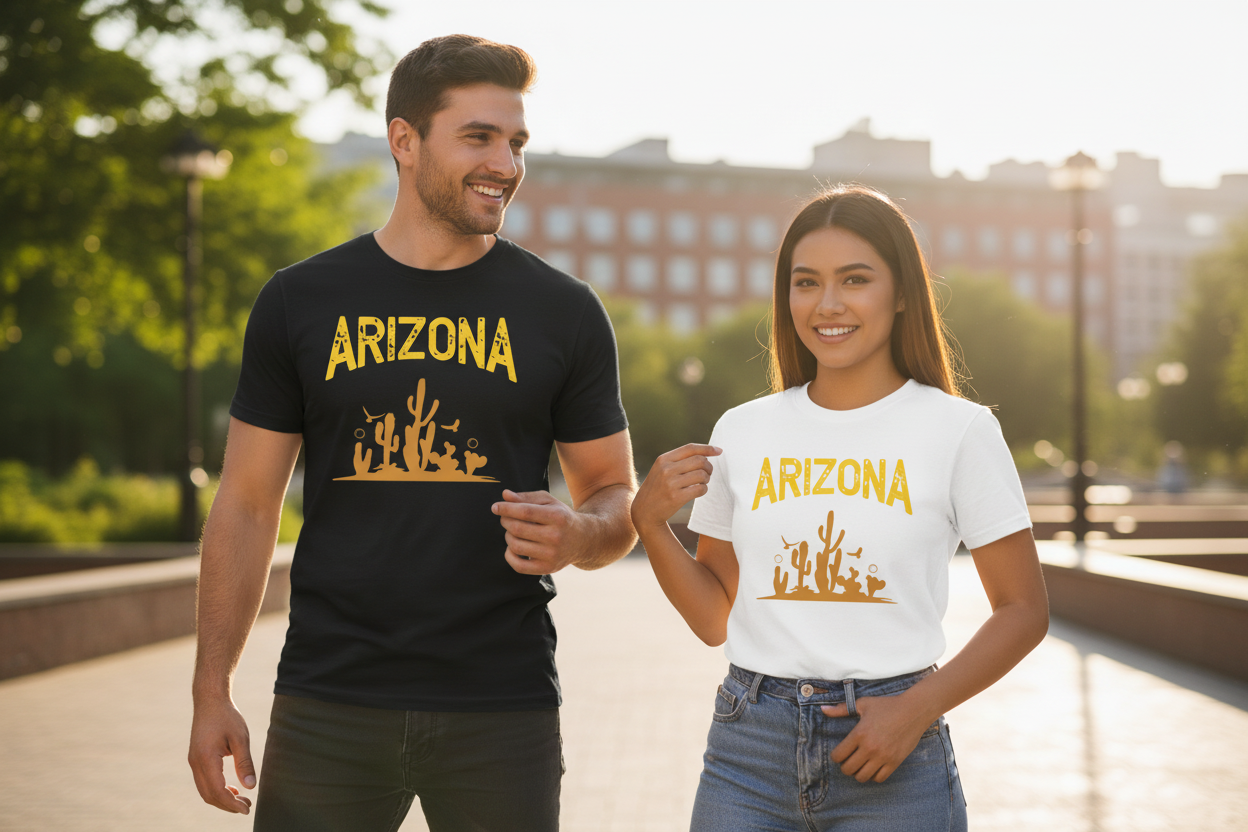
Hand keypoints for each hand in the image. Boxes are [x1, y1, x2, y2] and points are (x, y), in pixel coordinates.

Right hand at [188, 697, 255, 813]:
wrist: (210, 701)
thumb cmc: (227, 717)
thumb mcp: (241, 738)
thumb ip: (244, 763)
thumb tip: (250, 787)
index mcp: (206, 759)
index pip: (218, 791)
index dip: (232, 804)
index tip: (247, 809)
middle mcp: (195, 763)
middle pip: (209, 795)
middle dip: (227, 805)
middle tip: (247, 807)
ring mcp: (193, 762)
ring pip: (205, 790)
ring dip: (222, 799)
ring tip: (241, 800)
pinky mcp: (196, 759)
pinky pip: (204, 782)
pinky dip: (217, 790)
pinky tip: (232, 789)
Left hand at [493, 489, 585, 574]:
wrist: (583, 540)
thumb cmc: (561, 517)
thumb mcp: (549, 502)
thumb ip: (526, 497)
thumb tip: (505, 495)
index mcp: (557, 516)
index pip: (525, 512)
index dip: (506, 509)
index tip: (495, 507)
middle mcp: (556, 536)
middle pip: (518, 529)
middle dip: (506, 521)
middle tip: (505, 518)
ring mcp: (552, 555)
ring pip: (516, 546)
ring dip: (508, 536)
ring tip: (512, 531)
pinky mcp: (547, 568)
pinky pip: (518, 566)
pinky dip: (509, 555)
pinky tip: (512, 548)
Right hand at [630, 444, 720, 529]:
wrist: (644, 511)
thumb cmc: (657, 488)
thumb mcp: (661, 469)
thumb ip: (679, 460)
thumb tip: (706, 453)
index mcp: (663, 459)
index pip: (690, 448)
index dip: (707, 448)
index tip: (719, 451)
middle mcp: (667, 469)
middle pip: (699, 461)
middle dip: (709, 466)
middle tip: (708, 472)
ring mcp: (671, 484)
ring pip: (702, 475)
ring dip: (707, 478)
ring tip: (702, 482)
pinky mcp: (676, 497)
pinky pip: (700, 489)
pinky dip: (704, 489)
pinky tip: (699, 491)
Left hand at [821, 693, 935, 782]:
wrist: (913, 711)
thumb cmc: (887, 706)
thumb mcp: (862, 704)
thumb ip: (841, 709)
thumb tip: (823, 710)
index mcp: (859, 734)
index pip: (838, 755)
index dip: (835, 756)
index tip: (839, 753)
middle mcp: (870, 748)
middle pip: (848, 769)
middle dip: (845, 766)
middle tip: (848, 760)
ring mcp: (883, 757)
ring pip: (862, 777)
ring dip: (858, 773)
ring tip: (860, 765)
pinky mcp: (895, 762)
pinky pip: (879, 778)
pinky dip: (873, 775)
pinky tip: (873, 767)